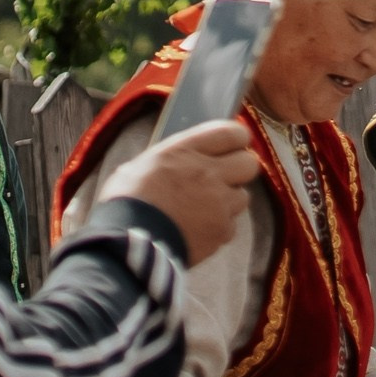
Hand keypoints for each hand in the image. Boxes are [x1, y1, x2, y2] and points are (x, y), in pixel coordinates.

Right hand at [100, 118, 261, 263]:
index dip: (237, 138)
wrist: (128, 244)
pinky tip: (197, 230)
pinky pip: (231, 226)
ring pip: (242, 197)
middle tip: (224, 178)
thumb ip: (170, 160)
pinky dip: (219, 228)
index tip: (235, 144)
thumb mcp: (140, 166)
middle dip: (239, 170)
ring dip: (228, 202)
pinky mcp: (222, 230)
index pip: (231, 132)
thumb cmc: (126, 203)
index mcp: (185, 151)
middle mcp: (208, 173)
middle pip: (249, 163)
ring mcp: (219, 203)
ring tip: (203, 209)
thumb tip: (180, 160)